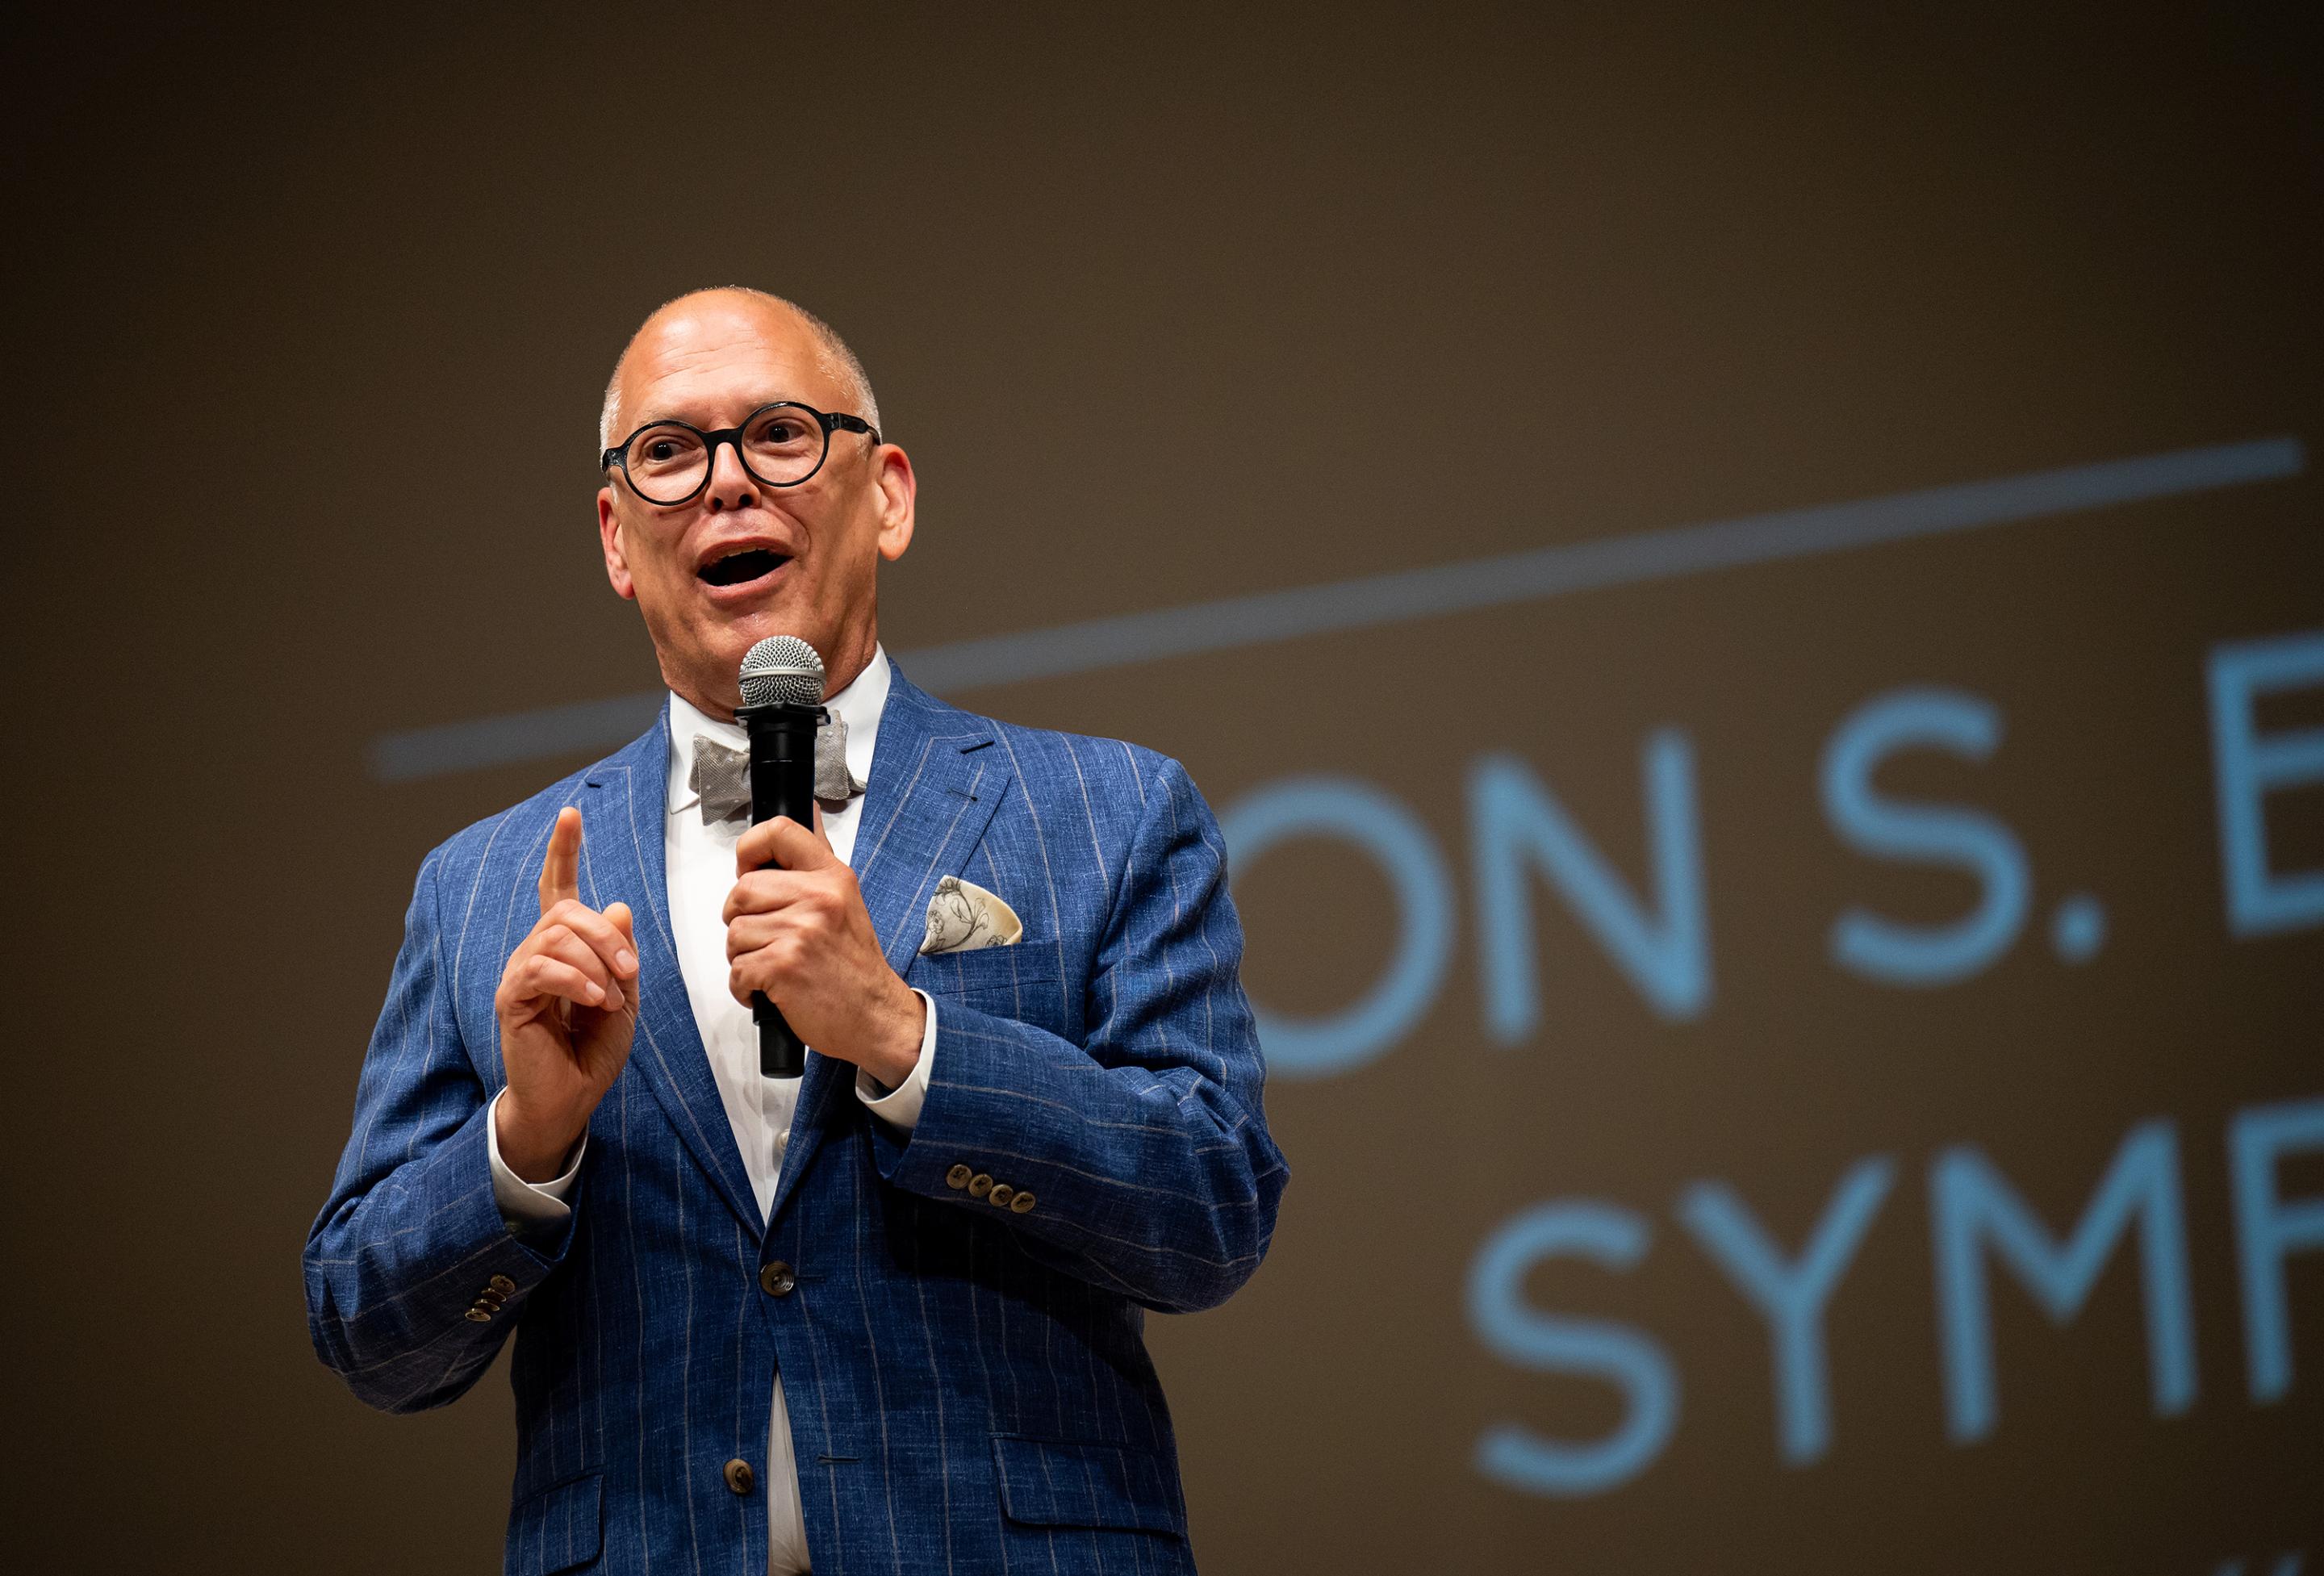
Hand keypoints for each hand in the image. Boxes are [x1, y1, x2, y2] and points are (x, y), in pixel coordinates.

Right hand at [493, 807, 639, 1180]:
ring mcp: (521, 973)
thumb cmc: (592, 1051)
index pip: (558, 888)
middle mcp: (537, 952)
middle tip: (629, 971)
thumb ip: (622, 953)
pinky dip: (576, 981)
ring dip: (595, 963)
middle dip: (606, 935)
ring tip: (608, 997)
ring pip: (556, 936)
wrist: (571, 1098)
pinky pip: (541, 968)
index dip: (563, 851)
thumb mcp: (624, 996)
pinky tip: (592, 1000)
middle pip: (567, 911)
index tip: (570, 815)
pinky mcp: (512, 998)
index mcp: (565, 947)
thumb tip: (617, 906)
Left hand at [724, 809, 924, 1089]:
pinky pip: (737, 970)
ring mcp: (801, 932)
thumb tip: (811, 810)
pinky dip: (745, 987)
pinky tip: (771, 988)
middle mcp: (819, 898)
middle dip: (742, 920)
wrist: (876, 1016)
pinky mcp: (784, 966)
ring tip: (775, 967)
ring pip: (735, 934)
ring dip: (744, 958)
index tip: (750, 871)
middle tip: (767, 939)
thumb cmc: (855, 965)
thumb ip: (819, 858)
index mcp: (832, 877)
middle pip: (742, 891)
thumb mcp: (846, 900)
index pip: (779, 832)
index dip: (750, 849)